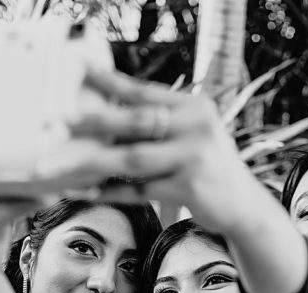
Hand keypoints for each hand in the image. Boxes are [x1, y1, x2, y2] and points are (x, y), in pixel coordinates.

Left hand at [40, 68, 276, 234]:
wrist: (245, 207)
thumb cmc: (208, 169)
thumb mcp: (191, 137)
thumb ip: (159, 126)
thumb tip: (104, 117)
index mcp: (194, 108)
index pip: (146, 92)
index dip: (111, 82)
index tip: (81, 71)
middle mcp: (197, 128)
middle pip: (136, 121)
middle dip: (95, 121)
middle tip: (62, 121)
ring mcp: (194, 158)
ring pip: (133, 158)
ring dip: (94, 162)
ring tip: (63, 164)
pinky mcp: (189, 188)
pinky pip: (138, 190)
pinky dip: (110, 191)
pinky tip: (86, 191)